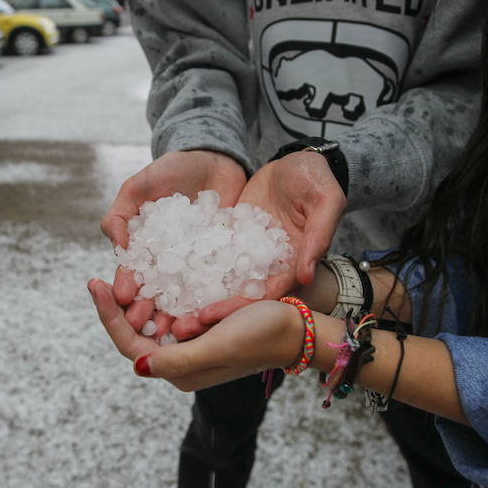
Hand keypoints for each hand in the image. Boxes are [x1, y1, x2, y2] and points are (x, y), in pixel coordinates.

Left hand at [88, 278, 304, 391]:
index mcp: (180, 371)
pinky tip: (155, 276)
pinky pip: (173, 308)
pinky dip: (163, 293)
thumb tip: (137, 365)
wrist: (297, 327)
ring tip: (129, 274)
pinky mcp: (202, 328)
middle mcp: (181, 361)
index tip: (95, 282)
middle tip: (101, 278)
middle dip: (119, 306)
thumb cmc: (261, 335)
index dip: (108, 316)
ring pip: (152, 319)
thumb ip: (178, 359)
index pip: (130, 345)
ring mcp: (191, 344)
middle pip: (135, 333)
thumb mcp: (218, 346)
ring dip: (141, 298)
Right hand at [100, 150, 246, 335]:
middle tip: (151, 327)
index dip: (127, 287)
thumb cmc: (172, 170)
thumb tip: (115, 247)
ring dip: (183, 316)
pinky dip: (219, 300)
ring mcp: (198, 266)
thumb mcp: (138, 187)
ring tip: (182, 330)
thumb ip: (121, 215)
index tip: (124, 299)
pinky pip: (222, 284)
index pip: (132, 275)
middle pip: (158, 296)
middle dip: (152, 313)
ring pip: (188, 298)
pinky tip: (217, 312)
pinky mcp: (227, 263)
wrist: (216, 159)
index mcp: (144, 251)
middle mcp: (169, 265)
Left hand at [174, 151, 344, 338]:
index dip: (237, 308)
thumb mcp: (326, 202)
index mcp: (292, 264)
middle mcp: (266, 265)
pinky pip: (208, 252)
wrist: (299, 160)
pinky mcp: (230, 236)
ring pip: (218, 279)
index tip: (207, 318)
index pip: (263, 294)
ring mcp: (246, 251)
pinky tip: (161, 272)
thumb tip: (305, 275)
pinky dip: (187, 265)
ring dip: (193, 296)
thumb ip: (318, 237)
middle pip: (235, 295)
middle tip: (174, 327)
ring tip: (162, 309)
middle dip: (207, 312)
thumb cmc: (318, 179)